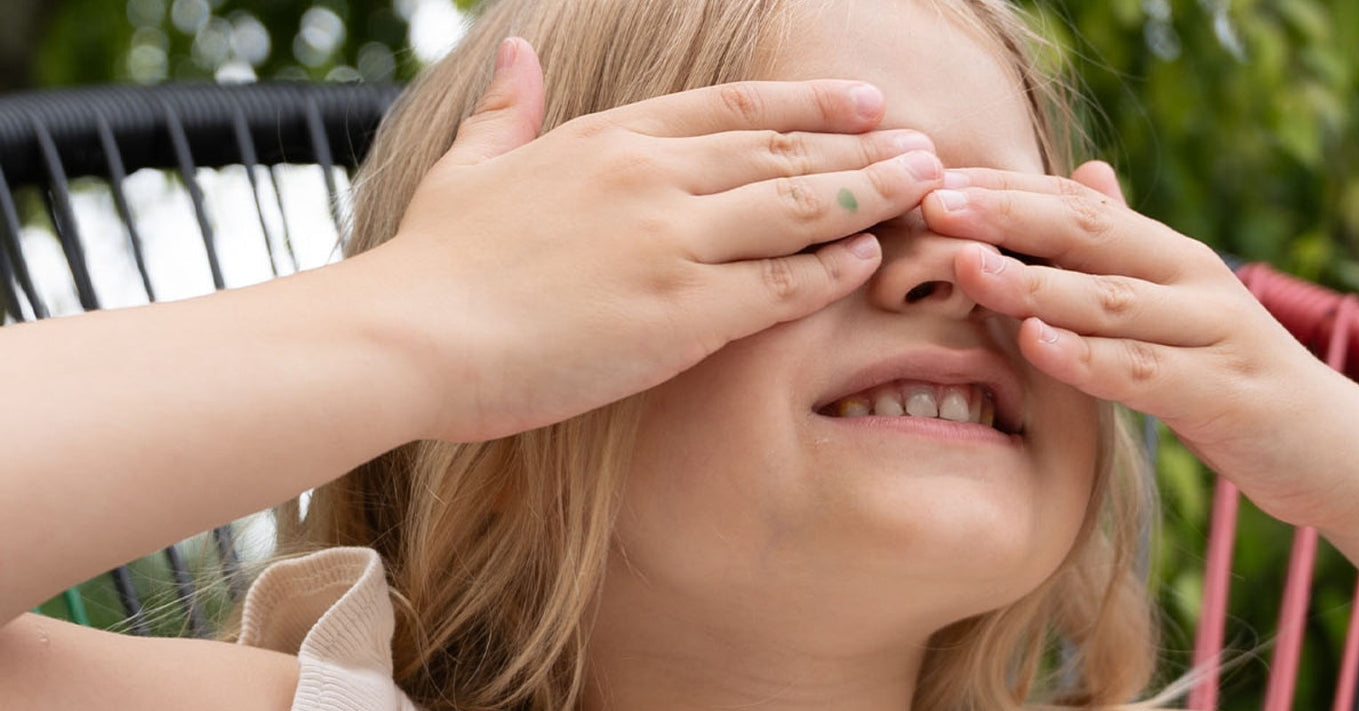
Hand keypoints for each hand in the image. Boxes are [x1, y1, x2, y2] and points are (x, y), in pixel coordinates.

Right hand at [374, 38, 945, 441]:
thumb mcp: (469, 165)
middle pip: (784, 152)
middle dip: (864, 148)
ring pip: (798, 208)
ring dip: (870, 196)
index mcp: (608, 139)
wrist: (407, 335)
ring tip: (927, 192)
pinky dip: (831, 271)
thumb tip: (519, 49)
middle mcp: (652, 177)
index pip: (735, 108)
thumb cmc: (431, 263)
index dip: (809, 103)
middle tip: (927, 149)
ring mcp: (669, 241)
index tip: (865, 100)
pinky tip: (872, 262)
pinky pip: (778, 286)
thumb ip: (508, 108)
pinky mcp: (678, 314)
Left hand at [921, 161, 1358, 528]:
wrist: (1339, 451)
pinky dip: (1087, 358)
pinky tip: (1035, 344)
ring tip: (965, 267)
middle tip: (933, 206)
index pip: (1078, 206)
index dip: (1006, 191)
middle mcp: (1193, 279)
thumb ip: (1126, 250)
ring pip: (1110, 300)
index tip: (932, 183)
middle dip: (1006, 216)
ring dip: (1033, 281)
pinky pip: (1144, 373)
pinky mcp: (1224, 395)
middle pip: (1089, 235)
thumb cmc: (1234, 378)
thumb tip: (1085, 174)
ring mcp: (1214, 334)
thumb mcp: (1179, 305)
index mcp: (1170, 255)